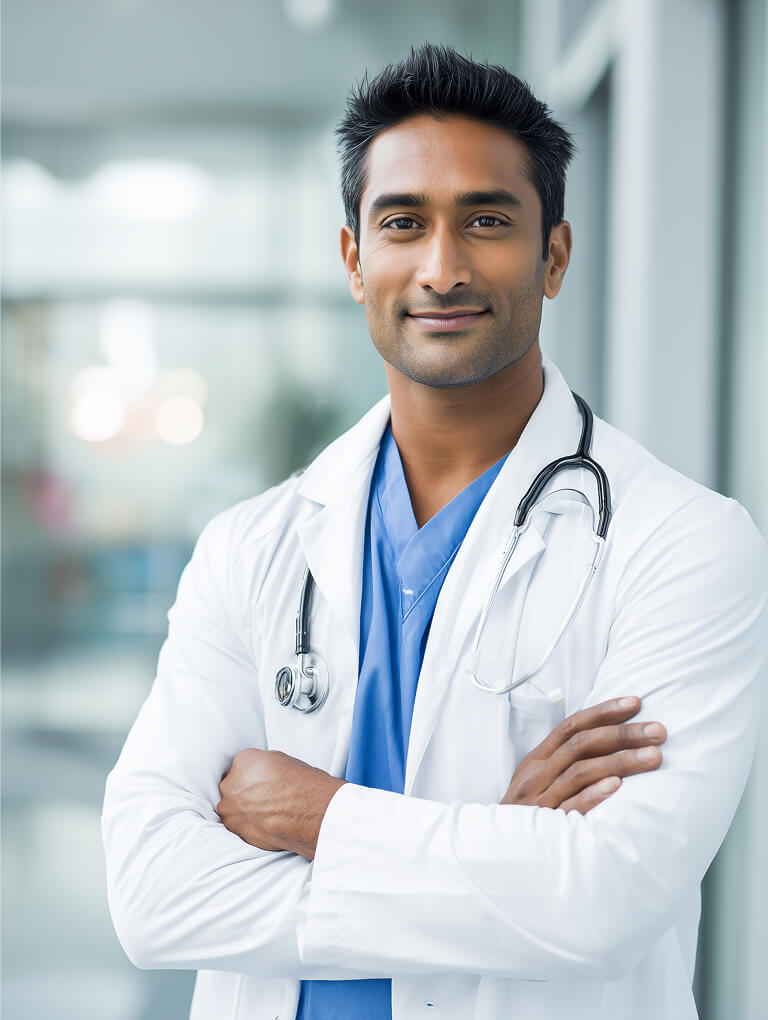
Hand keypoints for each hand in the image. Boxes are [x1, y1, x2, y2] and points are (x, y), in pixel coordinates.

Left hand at [217, 749, 344, 860]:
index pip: (241, 766)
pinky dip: (251, 826)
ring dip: (245, 811)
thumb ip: (264, 767)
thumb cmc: (303, 785)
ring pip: (233, 809)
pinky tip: (267, 824)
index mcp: (242, 761)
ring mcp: (231, 810)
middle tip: (266, 798)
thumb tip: (263, 775)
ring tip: (267, 813)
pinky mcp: (237, 832)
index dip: (253, 775)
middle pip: (233, 787)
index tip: (263, 782)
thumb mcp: (283, 761)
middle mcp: (231, 784)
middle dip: (245, 792)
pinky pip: (240, 827)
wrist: (310, 813)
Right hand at [501, 696, 665, 813]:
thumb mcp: (536, 782)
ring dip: (619, 761)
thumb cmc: (524, 815)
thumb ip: (562, 763)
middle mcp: (538, 774)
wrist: (493, 851)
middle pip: (582, 744)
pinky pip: (570, 807)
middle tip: (658, 731)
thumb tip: (604, 743)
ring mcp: (541, 799)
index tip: (636, 703)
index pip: (572, 726)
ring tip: (653, 756)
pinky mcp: (546, 826)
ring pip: (580, 771)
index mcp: (537, 760)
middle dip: (623, 734)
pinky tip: (617, 787)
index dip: (603, 712)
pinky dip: (593, 794)